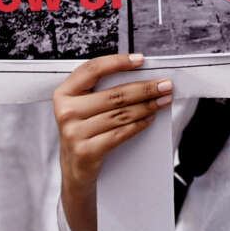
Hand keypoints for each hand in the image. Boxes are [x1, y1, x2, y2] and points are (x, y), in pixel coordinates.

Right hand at [54, 53, 172, 230]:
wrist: (74, 170)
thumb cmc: (84, 131)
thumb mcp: (83, 107)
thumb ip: (101, 91)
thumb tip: (139, 75)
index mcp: (65, 93)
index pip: (93, 69)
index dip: (118, 62)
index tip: (140, 60)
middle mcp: (66, 111)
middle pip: (114, 95)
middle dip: (145, 88)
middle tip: (165, 85)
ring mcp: (74, 133)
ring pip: (120, 114)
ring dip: (147, 106)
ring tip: (163, 101)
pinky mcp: (86, 151)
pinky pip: (120, 133)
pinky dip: (138, 125)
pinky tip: (150, 119)